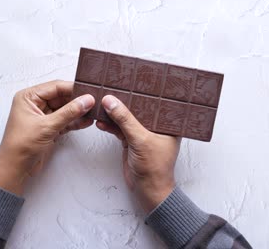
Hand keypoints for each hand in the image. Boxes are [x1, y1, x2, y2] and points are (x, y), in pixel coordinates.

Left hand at [0, 80, 94, 194]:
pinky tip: (86, 121)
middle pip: (61, 97)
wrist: (15, 169)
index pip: (54, 87)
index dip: (72, 88)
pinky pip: (64, 121)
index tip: (88, 92)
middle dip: (77, 100)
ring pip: (64, 109)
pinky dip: (74, 122)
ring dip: (77, 112)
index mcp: (28, 97)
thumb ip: (69, 112)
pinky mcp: (48, 128)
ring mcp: (42, 117)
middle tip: (93, 102)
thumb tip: (85, 100)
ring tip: (93, 112)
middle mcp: (34, 105)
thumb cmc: (20, 146)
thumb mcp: (47, 126)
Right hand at [96, 95, 180, 212]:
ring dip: (114, 113)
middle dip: (125, 100)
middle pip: (139, 108)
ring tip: (102, 103)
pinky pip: (119, 129)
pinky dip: (110, 126)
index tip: (131, 78)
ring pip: (126, 118)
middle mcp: (155, 126)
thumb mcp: (140, 139)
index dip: (144, 90)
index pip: (156, 101)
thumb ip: (125, 119)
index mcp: (167, 122)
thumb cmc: (154, 167)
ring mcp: (142, 134)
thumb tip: (110, 101)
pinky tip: (101, 121)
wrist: (147, 191)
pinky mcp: (130, 141)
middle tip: (113, 87)